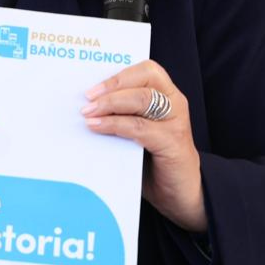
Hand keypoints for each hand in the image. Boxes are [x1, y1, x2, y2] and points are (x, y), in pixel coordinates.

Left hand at [81, 60, 206, 232]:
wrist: (180, 195)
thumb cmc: (152, 160)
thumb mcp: (135, 131)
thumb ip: (119, 115)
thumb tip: (84, 105)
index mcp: (166, 95)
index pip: (146, 70)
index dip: (118, 75)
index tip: (91, 86)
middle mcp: (175, 103)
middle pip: (145, 79)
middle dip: (112, 86)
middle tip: (87, 98)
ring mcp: (176, 122)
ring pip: (142, 99)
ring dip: (110, 103)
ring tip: (87, 113)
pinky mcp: (173, 143)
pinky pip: (140, 127)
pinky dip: (115, 125)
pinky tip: (97, 127)